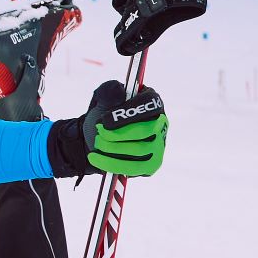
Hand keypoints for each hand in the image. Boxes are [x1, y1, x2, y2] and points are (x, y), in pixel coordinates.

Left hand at [49, 81, 167, 177]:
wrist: (96, 138)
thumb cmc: (103, 116)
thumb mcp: (102, 99)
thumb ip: (109, 90)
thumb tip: (119, 90)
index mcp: (153, 102)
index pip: (150, 104)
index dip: (127, 113)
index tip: (104, 120)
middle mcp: (161, 123)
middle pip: (146, 131)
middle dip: (117, 133)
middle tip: (99, 132)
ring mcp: (159, 145)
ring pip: (140, 150)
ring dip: (112, 148)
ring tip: (97, 143)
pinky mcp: (152, 164)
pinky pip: (135, 168)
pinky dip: (112, 164)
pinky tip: (96, 158)